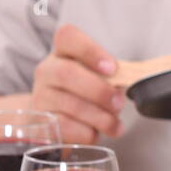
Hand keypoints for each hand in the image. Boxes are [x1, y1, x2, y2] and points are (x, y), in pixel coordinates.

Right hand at [30, 23, 124, 143]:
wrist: (55, 122)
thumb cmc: (83, 94)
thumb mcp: (97, 77)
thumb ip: (111, 76)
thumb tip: (130, 82)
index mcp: (63, 52)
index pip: (68, 37)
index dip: (90, 51)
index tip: (112, 68)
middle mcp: (46, 71)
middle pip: (67, 73)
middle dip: (99, 91)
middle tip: (118, 104)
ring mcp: (40, 97)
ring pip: (70, 104)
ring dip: (100, 117)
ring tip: (115, 124)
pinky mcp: (40, 123)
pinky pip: (67, 128)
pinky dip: (88, 133)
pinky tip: (95, 133)